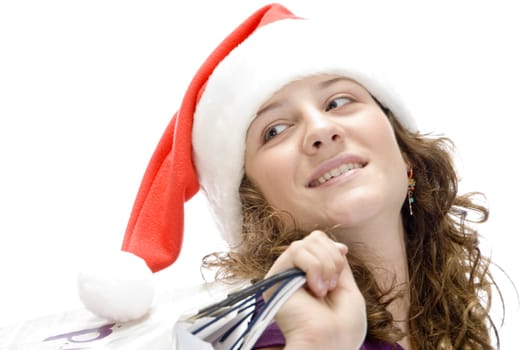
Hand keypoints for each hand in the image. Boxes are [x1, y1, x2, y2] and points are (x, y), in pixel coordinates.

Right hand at [264, 231, 366, 349]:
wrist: (330, 344)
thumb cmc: (342, 327)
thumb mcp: (348, 288)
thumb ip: (339, 264)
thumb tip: (338, 244)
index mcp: (313, 275)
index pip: (319, 241)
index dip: (333, 249)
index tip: (340, 270)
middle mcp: (296, 273)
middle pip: (314, 238)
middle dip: (332, 258)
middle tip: (332, 286)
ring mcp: (285, 275)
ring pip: (304, 243)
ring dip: (324, 264)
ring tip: (324, 290)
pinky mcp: (276, 278)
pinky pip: (295, 251)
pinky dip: (313, 267)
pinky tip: (315, 289)